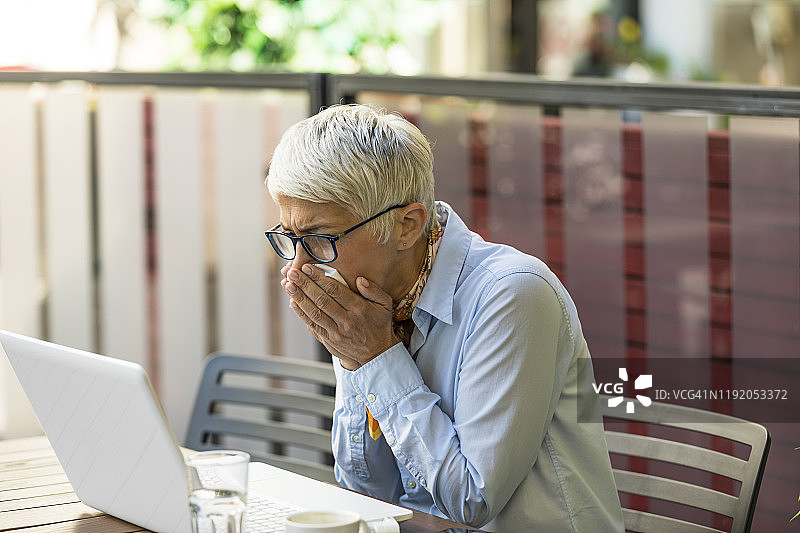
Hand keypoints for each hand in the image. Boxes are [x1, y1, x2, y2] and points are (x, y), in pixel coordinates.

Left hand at [281, 264, 399, 369]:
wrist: (375, 355)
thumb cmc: (379, 326)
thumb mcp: (385, 305)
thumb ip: (374, 291)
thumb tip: (360, 279)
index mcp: (359, 309)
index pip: (336, 290)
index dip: (319, 278)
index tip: (308, 267)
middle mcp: (346, 321)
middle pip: (321, 300)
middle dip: (305, 284)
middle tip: (292, 272)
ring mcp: (335, 332)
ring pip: (314, 312)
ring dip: (299, 297)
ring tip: (288, 284)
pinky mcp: (328, 340)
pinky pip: (312, 325)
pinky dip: (301, 313)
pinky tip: (293, 302)